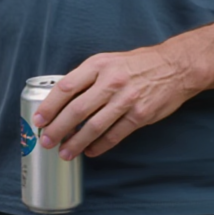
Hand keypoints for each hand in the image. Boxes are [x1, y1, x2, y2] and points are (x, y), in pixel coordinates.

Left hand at [33, 43, 200, 158]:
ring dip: (76, 142)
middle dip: (58, 129)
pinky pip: (115, 135)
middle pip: (77, 110)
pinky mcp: (140, 115)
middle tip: (46, 141)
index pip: (66, 87)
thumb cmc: (136, 65)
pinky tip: (89, 151)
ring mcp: (126, 99)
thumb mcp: (107, 61)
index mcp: (98, 65)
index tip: (38, 120)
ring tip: (65, 152)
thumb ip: (86, 78)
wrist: (174, 67)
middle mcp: (111, 81)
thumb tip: (61, 100)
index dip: (49, 106)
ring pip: (94, 126)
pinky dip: (99, 145)